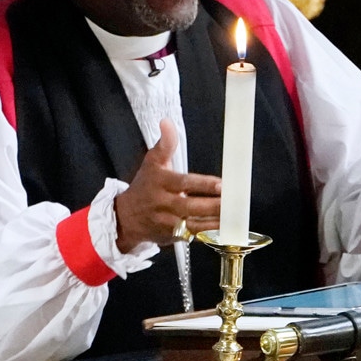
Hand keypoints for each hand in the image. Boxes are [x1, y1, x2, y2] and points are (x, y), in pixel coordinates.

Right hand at [114, 119, 220, 250]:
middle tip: (233, 202)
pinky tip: (225, 228)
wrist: (126, 218)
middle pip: (191, 206)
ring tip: (234, 215)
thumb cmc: (144, 187)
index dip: (203, 185)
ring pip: (195, 224)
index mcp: (160, 183)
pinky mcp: (173, 237)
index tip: (221, 184)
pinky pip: (194, 236)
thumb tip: (167, 122)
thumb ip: (165, 144)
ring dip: (215, 221)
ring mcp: (168, 223)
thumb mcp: (152, 163)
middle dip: (213, 205)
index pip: (184, 183)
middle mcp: (164, 204)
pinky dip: (209, 233)